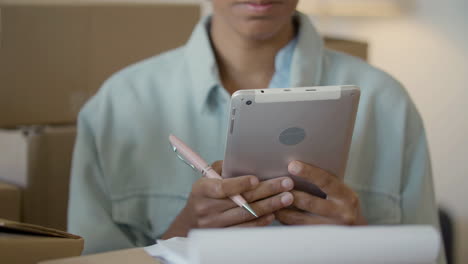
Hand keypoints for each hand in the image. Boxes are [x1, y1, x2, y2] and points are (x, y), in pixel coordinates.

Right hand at [162, 161, 294, 238]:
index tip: (257, 179)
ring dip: (270, 206)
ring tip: (288, 197)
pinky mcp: (224, 236)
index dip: (240, 184)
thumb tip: (245, 159)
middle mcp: (207, 208)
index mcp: (202, 190)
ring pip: (247, 215)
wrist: (191, 222)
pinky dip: (261, 221)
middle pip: (241, 201)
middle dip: (267, 191)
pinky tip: (274, 213)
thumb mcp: (208, 178)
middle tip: (286, 184)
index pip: (222, 188)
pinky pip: (246, 229)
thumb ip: (224, 168)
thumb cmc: (205, 194)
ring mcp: (215, 225)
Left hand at [275, 161, 366, 225]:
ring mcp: (331, 229)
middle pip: (309, 202)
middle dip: (289, 193)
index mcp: (347, 196)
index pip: (326, 181)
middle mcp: (342, 213)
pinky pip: (297, 228)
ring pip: (299, 218)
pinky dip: (285, 219)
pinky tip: (275, 211)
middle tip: (273, 185)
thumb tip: (294, 166)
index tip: (292, 165)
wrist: (355, 227)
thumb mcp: (339, 189)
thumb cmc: (341, 201)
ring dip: (282, 208)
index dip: (309, 172)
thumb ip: (323, 181)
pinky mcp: (320, 239)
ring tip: (270, 197)